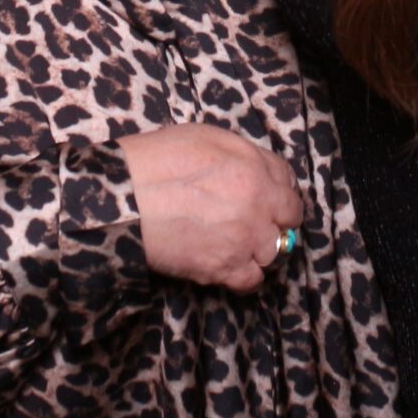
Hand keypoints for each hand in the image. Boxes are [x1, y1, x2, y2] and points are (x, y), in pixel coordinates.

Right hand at [117, 123, 304, 293]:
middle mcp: (258, 208)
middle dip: (275, 220)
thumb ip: (246, 154)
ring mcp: (243, 242)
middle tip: (254, 220)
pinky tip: (231, 264)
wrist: (126, 196)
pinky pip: (252, 281)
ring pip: (273, 253)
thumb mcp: (208, 136)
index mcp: (256, 172)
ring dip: (260, 248)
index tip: (270, 199)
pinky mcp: (222, 270)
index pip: (290, 188)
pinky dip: (245, 275)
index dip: (280, 193)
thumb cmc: (160, 158)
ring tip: (238, 243)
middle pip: (288, 222)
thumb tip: (263, 170)